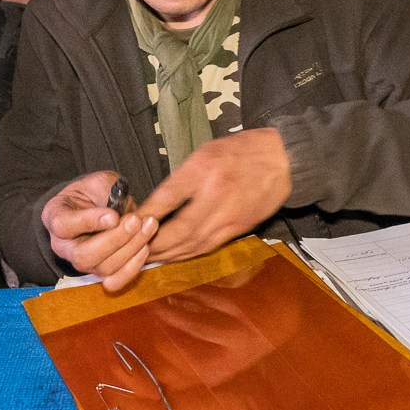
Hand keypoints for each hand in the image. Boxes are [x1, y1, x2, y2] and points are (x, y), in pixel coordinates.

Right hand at [44, 171, 158, 290]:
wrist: (100, 206)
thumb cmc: (95, 192)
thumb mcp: (97, 182)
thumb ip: (105, 192)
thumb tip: (116, 213)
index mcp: (56, 218)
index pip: (64, 225)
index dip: (89, 221)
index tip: (113, 215)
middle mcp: (64, 246)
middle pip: (84, 255)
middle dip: (115, 239)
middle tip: (136, 220)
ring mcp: (83, 263)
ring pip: (103, 268)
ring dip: (130, 249)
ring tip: (148, 226)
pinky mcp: (101, 273)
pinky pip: (115, 281)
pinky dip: (132, 267)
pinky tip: (145, 246)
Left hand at [135, 128, 292, 262]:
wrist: (282, 160)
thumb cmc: (241, 151)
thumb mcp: (205, 152)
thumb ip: (182, 177)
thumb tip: (157, 203)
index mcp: (204, 170)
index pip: (167, 198)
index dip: (145, 215)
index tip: (127, 224)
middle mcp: (216, 197)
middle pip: (179, 231)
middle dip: (153, 244)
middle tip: (131, 250)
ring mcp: (229, 217)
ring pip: (193, 245)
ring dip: (168, 255)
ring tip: (147, 259)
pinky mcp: (238, 229)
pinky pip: (207, 247)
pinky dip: (187, 254)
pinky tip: (173, 257)